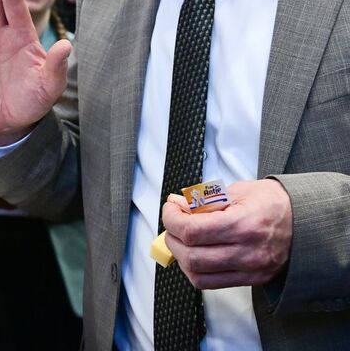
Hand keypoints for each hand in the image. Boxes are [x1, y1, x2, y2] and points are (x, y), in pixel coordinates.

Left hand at [162, 179, 292, 289]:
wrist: (303, 221)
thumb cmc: (271, 202)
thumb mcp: (236, 190)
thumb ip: (204, 200)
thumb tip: (177, 205)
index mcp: (243, 224)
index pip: (192, 231)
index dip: (171, 219)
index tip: (170, 208)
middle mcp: (247, 252)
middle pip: (191, 256)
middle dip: (172, 238)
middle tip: (173, 223)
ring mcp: (250, 270)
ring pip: (198, 276)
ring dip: (181, 258)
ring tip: (181, 239)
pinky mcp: (251, 280)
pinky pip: (213, 283)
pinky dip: (196, 270)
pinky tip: (195, 253)